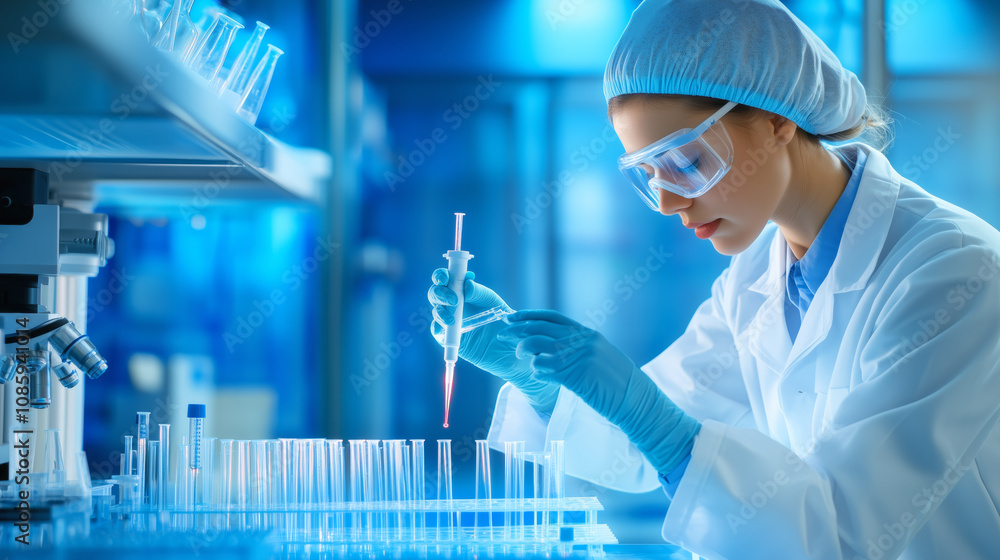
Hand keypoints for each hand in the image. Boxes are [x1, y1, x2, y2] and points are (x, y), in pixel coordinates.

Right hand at [427, 269, 558, 413]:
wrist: (508, 348)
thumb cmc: (503, 321)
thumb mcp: (495, 304)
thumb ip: (480, 293)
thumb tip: (467, 284)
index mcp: (463, 291)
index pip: (446, 278)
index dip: (441, 276)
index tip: (445, 278)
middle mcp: (453, 304)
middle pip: (435, 292)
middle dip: (439, 293)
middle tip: (454, 300)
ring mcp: (449, 320)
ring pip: (436, 311)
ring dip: (440, 312)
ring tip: (452, 319)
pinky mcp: (448, 337)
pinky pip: (437, 331)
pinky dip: (439, 328)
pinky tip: (448, 328)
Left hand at [499, 309, 699, 473]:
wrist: (636, 401)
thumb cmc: (616, 384)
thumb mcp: (599, 357)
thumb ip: (578, 348)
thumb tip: (550, 347)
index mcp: (587, 334)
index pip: (552, 317)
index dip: (529, 315)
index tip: (512, 316)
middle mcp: (582, 340)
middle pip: (541, 327)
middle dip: (517, 329)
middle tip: (502, 334)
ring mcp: (579, 356)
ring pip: (538, 344)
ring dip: (524, 349)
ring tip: (519, 356)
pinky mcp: (575, 375)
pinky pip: (545, 367)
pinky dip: (536, 369)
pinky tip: (537, 374)